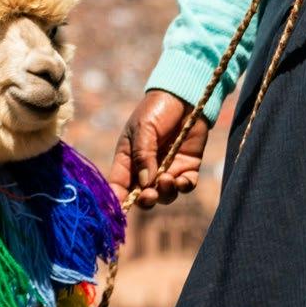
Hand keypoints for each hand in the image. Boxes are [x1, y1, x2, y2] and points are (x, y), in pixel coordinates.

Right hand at [109, 90, 209, 209]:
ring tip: (168, 179)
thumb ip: (143, 155)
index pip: (119, 185)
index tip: (119, 211)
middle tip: (150, 195)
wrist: (184, 95)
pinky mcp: (187, 167)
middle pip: (143, 196)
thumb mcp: (144, 128)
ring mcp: (167, 169)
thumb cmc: (157, 108)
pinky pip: (185, 186)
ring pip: (165, 195)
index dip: (118, 201)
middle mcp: (146, 169)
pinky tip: (183, 180)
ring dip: (165, 193)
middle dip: (146, 200)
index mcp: (128, 159)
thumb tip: (145, 184)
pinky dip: (184, 187)